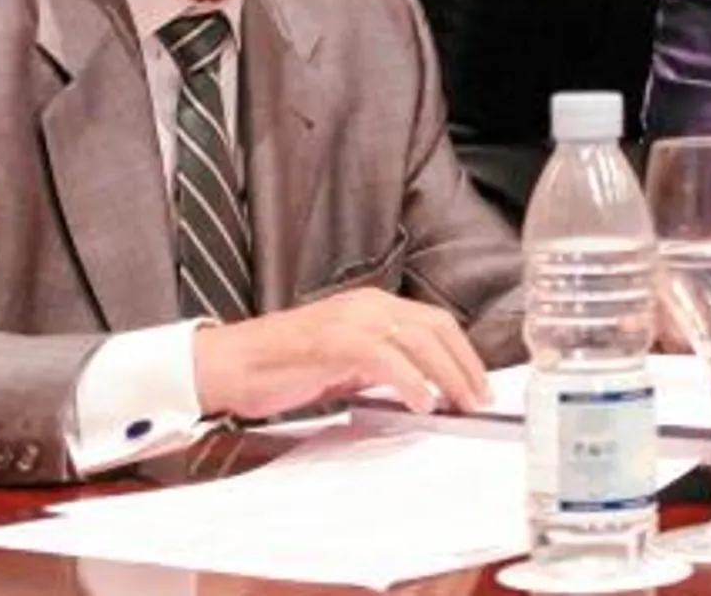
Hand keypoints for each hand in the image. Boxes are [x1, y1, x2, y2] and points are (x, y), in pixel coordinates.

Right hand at [192, 288, 489, 419]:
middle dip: (465, 365)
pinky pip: (386, 359)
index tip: (478, 382)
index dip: (463, 352)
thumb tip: (420, 387)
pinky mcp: (335, 341)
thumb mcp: (345, 363)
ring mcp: (351, 320)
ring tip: (459, 404)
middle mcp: (367, 305)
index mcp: (372, 305)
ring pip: (418, 340)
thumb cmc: (283, 366)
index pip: (434, 322)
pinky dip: (411, 381)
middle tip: (479, 398)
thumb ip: (381, 366)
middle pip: (435, 328)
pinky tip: (421, 402)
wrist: (231, 364)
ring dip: (447, 375)